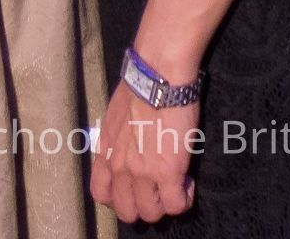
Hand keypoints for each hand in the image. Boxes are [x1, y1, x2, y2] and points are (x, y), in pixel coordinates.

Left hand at [92, 84, 198, 224]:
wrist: (157, 77)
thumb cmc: (139, 86)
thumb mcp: (114, 116)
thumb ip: (118, 139)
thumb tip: (130, 145)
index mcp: (106, 152)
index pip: (101, 194)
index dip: (119, 198)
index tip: (134, 188)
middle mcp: (119, 167)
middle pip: (127, 211)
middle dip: (144, 205)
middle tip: (158, 190)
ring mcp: (143, 173)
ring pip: (151, 213)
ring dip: (165, 204)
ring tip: (175, 186)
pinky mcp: (168, 172)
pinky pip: (176, 204)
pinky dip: (184, 199)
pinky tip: (188, 184)